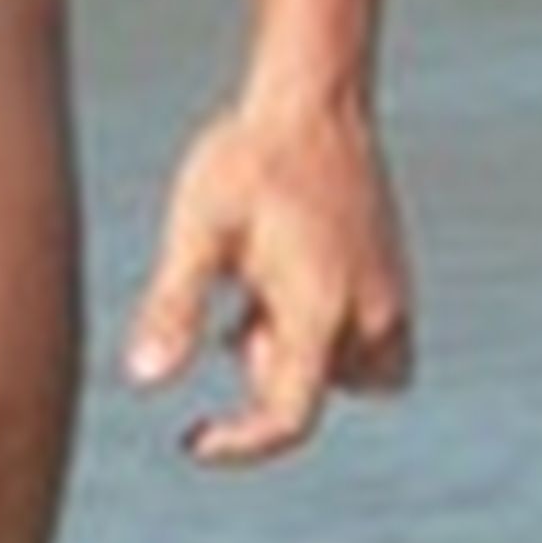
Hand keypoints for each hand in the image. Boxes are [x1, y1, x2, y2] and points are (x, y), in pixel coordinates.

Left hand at [124, 92, 415, 466]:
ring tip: (263, 285)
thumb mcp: (196, 230)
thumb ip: (172, 306)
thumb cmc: (246, 160)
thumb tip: (143, 380)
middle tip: (238, 294)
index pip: (289, 417)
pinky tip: (290, 281)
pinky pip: (374, 346)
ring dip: (301, 353)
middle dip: (263, 365)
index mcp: (320, 311)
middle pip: (312, 393)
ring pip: (350, 376)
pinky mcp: (398, 280)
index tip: (192, 438)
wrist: (314, 99)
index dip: (240, 443)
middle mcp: (371, 314)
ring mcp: (393, 298)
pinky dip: (332, 336)